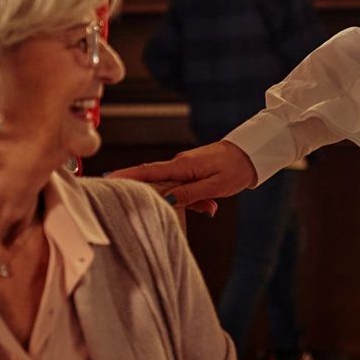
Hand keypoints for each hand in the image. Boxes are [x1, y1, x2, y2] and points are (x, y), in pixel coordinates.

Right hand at [110, 140, 255, 214]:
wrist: (251, 153)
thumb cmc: (235, 168)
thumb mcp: (214, 185)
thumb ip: (190, 194)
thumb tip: (167, 199)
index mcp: (182, 166)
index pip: (148, 172)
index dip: (127, 176)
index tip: (108, 179)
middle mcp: (180, 164)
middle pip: (154, 180)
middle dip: (143, 190)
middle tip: (126, 197)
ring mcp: (185, 167)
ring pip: (171, 187)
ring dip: (180, 201)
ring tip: (202, 206)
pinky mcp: (192, 172)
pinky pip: (183, 187)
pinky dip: (192, 199)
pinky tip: (209, 205)